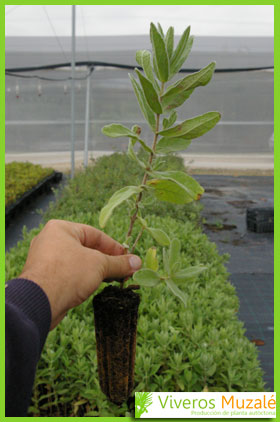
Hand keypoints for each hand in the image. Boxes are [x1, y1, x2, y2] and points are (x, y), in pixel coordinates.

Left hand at [19, 219, 141, 328]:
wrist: (39, 302)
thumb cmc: (68, 274)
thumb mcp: (99, 265)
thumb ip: (119, 263)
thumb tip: (137, 262)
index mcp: (61, 229)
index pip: (94, 234)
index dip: (114, 247)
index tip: (128, 258)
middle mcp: (51, 240)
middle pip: (86, 248)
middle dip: (106, 260)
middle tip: (123, 270)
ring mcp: (46, 259)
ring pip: (78, 262)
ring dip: (96, 270)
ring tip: (113, 279)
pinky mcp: (45, 277)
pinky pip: (69, 273)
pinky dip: (83, 278)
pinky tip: (95, 286)